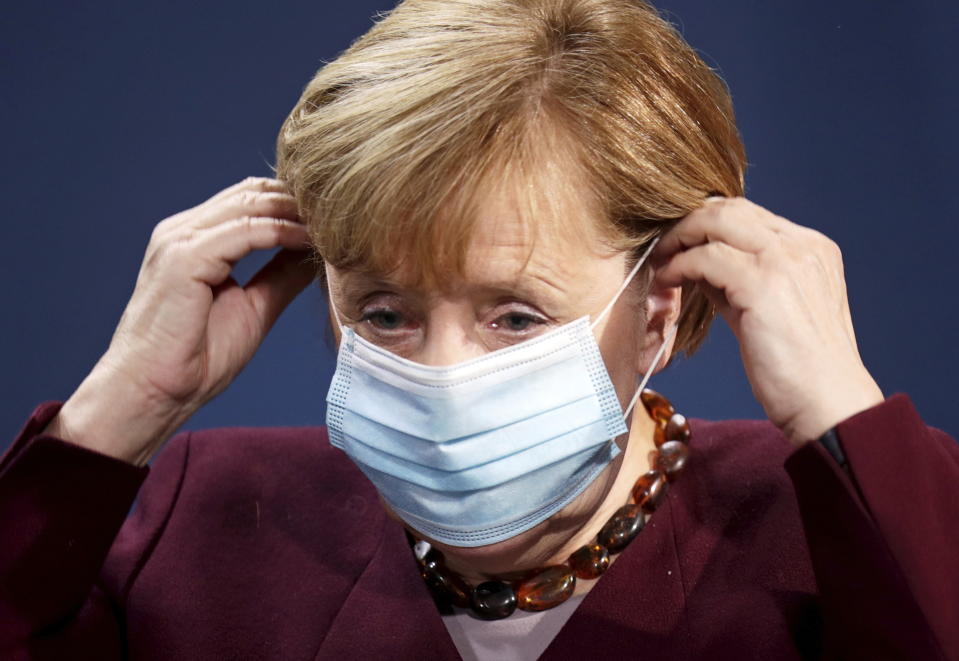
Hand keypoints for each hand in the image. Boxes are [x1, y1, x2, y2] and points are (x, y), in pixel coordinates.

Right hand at [45, 177, 314, 464]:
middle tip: (343, 214)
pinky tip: (311, 241)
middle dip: (299, 200)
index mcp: (193, 240)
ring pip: (250, 205)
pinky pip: (246, 231)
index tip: (335, 219)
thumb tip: (313, 257)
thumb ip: (279, 276)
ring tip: (334, 225)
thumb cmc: (195, 359)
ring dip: (296, 212)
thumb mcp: (253, 308)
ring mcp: (180, 240)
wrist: (154, 393)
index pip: (249, 200)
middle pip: (252, 193)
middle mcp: (183, 231)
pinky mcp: (184, 257)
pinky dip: (283, 232)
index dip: (293, 205)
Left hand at [652, 197, 883, 445]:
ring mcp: (786, 260)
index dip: (706, 224)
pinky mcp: (765, 283)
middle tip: (662, 247)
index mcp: (812, 248)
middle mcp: (803, 245)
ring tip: (660, 265)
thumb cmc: (798, 369)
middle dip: (687, 223)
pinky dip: (680, 266)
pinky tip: (667, 282)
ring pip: (716, 222)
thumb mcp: (767, 311)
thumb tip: (697, 264)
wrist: (829, 406)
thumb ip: (738, 281)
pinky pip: (706, 257)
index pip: (748, 214)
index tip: (678, 244)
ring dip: (678, 240)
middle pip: (730, 207)